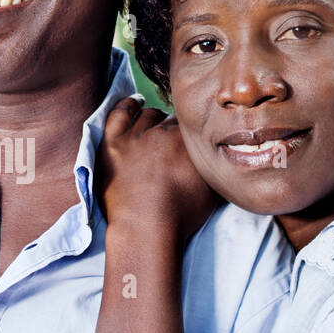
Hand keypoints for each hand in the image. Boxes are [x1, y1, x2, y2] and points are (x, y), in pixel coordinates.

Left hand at [95, 95, 218, 242]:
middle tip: (168, 142)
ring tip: (153, 124)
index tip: (185, 142)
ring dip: (152, 119)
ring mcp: (135, 136)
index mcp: (187, 142)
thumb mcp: (211, 190)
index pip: (188, 127)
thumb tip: (221, 158)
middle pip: (168, 121)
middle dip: (170, 129)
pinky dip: (127, 106)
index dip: (187, 135)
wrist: (145, 228)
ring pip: (147, 116)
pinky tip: (134, 104)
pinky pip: (119, 113)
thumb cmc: (180, 216)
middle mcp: (162, 133)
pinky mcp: (112, 143)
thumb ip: (214, 168)